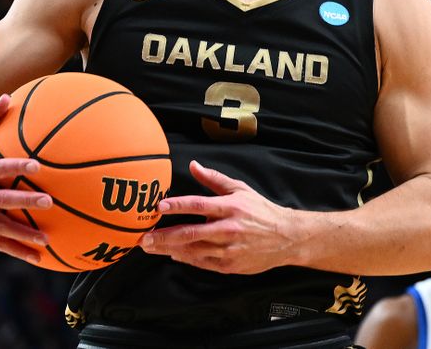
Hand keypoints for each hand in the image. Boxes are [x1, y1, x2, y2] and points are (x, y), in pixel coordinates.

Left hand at [139, 160, 299, 273]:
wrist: (286, 237)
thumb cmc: (261, 211)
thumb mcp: (240, 189)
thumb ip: (214, 179)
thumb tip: (193, 165)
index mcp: (230, 207)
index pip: (198, 205)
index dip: (177, 205)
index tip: (158, 207)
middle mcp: (228, 229)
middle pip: (190, 233)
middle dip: (164, 236)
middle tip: (144, 238)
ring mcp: (228, 250)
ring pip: (193, 251)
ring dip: (170, 249)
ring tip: (152, 247)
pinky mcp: (230, 265)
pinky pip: (202, 263)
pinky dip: (186, 259)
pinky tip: (173, 254)